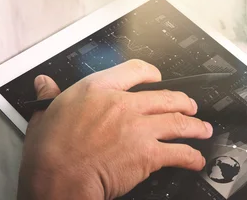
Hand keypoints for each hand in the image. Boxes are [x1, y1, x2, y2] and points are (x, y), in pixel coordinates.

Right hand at [17, 60, 212, 199]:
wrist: (59, 177)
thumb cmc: (49, 151)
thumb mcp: (44, 114)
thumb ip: (49, 96)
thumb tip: (44, 84)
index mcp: (95, 89)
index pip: (132, 70)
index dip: (150, 73)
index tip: (156, 77)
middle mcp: (120, 103)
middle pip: (163, 96)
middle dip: (181, 101)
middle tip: (188, 106)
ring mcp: (137, 127)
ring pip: (177, 121)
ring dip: (194, 126)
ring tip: (202, 129)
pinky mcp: (148, 153)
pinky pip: (179, 152)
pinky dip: (191, 156)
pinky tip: (195, 159)